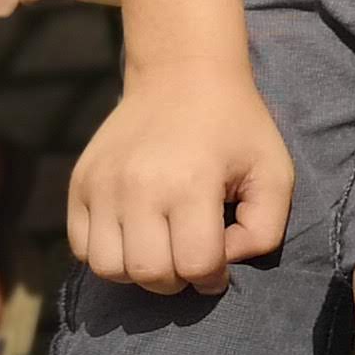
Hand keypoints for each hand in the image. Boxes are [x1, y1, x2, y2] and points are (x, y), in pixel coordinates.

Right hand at [68, 61, 291, 295]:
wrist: (182, 73)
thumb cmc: (235, 127)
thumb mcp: (274, 171)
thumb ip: (264, 230)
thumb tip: (224, 264)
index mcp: (190, 183)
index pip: (195, 266)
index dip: (214, 278)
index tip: (220, 264)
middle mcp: (138, 187)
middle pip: (150, 274)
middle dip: (177, 280)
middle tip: (191, 259)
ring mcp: (102, 185)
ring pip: (109, 269)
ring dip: (139, 273)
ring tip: (162, 250)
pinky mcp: (79, 183)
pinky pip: (81, 248)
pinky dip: (108, 255)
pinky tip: (135, 236)